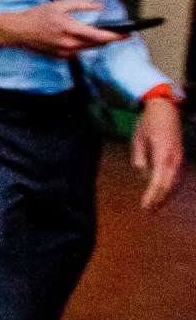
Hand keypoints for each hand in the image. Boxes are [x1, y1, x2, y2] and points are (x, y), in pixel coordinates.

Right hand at [0, 0, 125, 57]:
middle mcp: (69, 44)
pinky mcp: (60, 57)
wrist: (17, 31)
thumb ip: (82, 4)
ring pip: (89, 49)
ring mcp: (64, 52)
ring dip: (96, 42)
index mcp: (70, 29)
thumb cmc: (37, 16)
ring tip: (101, 34)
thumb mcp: (59, 4)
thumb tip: (99, 5)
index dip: (116, 36)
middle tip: (118, 33)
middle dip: (108, 39)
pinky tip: (80, 38)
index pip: (99, 36)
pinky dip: (82, 45)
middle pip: (97, 44)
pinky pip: (78, 51)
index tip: (127, 35)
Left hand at [133, 95, 183, 209]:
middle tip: (148, 210)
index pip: (158, 181)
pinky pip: (177, 176)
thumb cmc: (148, 123)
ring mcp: (179, 158)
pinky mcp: (180, 157)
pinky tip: (164, 193)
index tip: (144, 206)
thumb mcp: (138, 140)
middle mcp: (174, 159)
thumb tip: (143, 174)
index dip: (152, 195)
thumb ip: (140, 158)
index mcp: (163, 154)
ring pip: (175, 182)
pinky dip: (171, 187)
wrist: (165, 109)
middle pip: (168, 185)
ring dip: (165, 195)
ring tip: (155, 205)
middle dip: (159, 199)